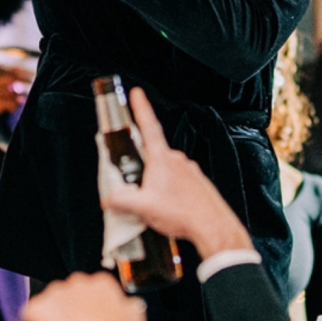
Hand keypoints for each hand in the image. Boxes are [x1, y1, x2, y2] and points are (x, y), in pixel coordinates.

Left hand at [23, 272, 144, 320]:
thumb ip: (131, 310)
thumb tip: (129, 307)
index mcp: (102, 284)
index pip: (94, 290)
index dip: (92, 309)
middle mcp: (78, 282)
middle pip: (70, 294)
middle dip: (71, 310)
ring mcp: (55, 293)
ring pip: (50, 303)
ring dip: (52, 318)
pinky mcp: (37, 306)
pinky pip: (30, 317)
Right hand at [99, 87, 251, 259]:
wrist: (213, 226)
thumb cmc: (183, 213)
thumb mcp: (143, 207)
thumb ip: (121, 200)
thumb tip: (109, 199)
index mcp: (162, 159)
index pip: (149, 126)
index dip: (141, 108)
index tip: (136, 94)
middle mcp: (177, 160)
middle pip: (153, 153)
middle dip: (143, 165)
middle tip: (138, 183)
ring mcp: (189, 171)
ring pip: (166, 170)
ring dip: (158, 181)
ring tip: (155, 203)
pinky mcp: (197, 183)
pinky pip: (178, 181)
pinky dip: (171, 191)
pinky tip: (170, 207)